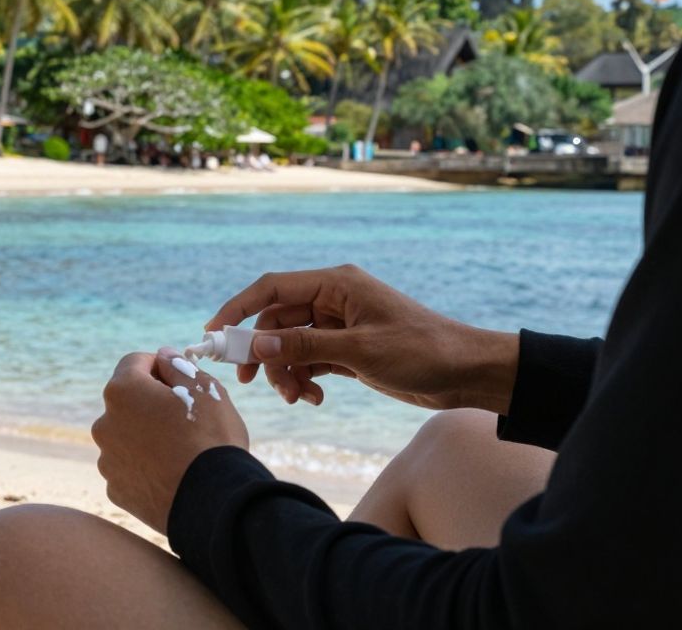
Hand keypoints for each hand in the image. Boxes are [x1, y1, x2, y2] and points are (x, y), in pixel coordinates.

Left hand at [92, 349, 248, 534]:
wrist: (214, 502)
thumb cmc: (211, 440)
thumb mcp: (205, 390)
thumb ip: (178, 366)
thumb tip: (163, 356)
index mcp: (122, 391)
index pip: (135, 362)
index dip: (160, 366)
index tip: (181, 380)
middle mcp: (105, 423)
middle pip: (128, 400)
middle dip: (151, 402)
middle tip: (185, 418)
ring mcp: (107, 459)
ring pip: (127, 434)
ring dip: (146, 434)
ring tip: (181, 449)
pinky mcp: (115, 489)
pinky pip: (129, 466)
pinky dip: (145, 465)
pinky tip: (172, 472)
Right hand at [207, 265, 518, 413]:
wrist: (468, 373)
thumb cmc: (422, 351)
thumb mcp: (360, 351)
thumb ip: (304, 347)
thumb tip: (255, 347)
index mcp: (337, 284)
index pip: (272, 289)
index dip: (238, 309)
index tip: (212, 335)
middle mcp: (334, 299)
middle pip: (277, 322)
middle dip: (264, 354)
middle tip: (250, 384)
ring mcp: (340, 325)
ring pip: (291, 345)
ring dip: (287, 372)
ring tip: (298, 398)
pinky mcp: (348, 349)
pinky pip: (310, 360)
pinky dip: (305, 379)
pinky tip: (314, 398)